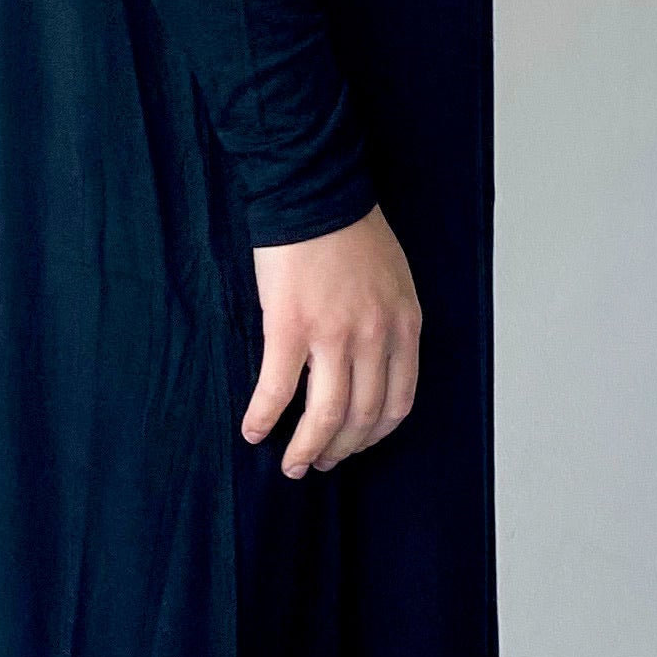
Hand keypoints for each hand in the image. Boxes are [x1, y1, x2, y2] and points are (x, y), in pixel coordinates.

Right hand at [244, 206, 418, 475]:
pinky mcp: (289, 328)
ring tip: (292, 465)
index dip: (375, 435)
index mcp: (403, 326)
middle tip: (319, 464)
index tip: (356, 445)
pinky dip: (264, 417)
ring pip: (325, 415)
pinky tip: (253, 432)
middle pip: (362, 417)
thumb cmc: (351, 228)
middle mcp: (374, 339)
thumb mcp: (395, 278)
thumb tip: (372, 361)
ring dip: (307, 449)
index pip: (398, 402)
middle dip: (340, 450)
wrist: (314, 191)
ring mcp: (333, 336)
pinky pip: (278, 389)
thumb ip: (390, 321)